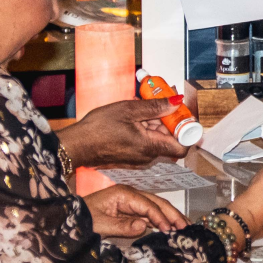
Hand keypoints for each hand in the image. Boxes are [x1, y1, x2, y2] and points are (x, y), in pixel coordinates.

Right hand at [59, 99, 186, 168]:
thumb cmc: (98, 129)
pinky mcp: (130, 158)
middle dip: (168, 122)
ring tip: (142, 109)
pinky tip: (134, 119)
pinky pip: (145, 144)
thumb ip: (155, 107)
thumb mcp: (129, 110)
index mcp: (150, 147)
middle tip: (161, 104)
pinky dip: (145, 131)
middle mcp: (147, 157)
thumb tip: (176, 103)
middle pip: (169, 141)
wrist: (76, 145)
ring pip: (156, 141)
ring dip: (155, 125)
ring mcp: (138, 159)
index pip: (182, 147)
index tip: (181, 116)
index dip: (186, 131)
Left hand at [84, 184, 187, 237]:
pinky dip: (161, 219)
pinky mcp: (130, 208)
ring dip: (170, 216)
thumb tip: (145, 226)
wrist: (69, 217)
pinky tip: (170, 226)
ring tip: (185, 226)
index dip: (160, 217)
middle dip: (172, 214)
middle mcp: (130, 194)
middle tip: (187, 227)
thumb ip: (123, 226)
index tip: (170, 230)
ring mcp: (131, 200)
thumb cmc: (83, 219)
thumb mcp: (100, 225)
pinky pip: (149, 212)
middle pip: (157, 202)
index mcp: (124, 194)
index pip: (148, 205)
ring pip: (156, 206)